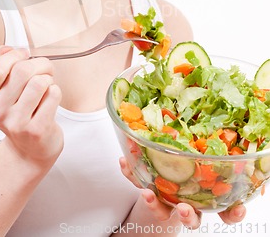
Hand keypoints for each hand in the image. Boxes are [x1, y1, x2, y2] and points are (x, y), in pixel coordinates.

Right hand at [0, 46, 62, 169]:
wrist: (32, 148)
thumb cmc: (23, 110)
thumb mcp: (8, 89)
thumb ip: (4, 64)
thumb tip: (5, 49)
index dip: (15, 56)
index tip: (25, 55)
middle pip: (23, 71)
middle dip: (40, 64)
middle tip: (45, 71)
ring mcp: (16, 123)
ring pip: (39, 82)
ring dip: (49, 80)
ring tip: (47, 87)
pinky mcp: (36, 130)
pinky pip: (53, 95)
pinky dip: (56, 92)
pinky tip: (50, 101)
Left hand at [119, 157, 245, 230]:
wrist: (168, 171)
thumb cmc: (191, 166)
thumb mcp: (205, 160)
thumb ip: (215, 157)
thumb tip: (231, 143)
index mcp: (207, 196)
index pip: (225, 212)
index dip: (232, 214)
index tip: (236, 210)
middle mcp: (188, 203)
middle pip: (192, 218)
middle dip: (188, 216)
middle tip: (183, 209)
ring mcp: (167, 200)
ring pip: (163, 211)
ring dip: (154, 204)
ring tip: (146, 193)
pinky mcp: (149, 190)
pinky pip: (139, 184)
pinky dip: (131, 173)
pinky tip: (125, 162)